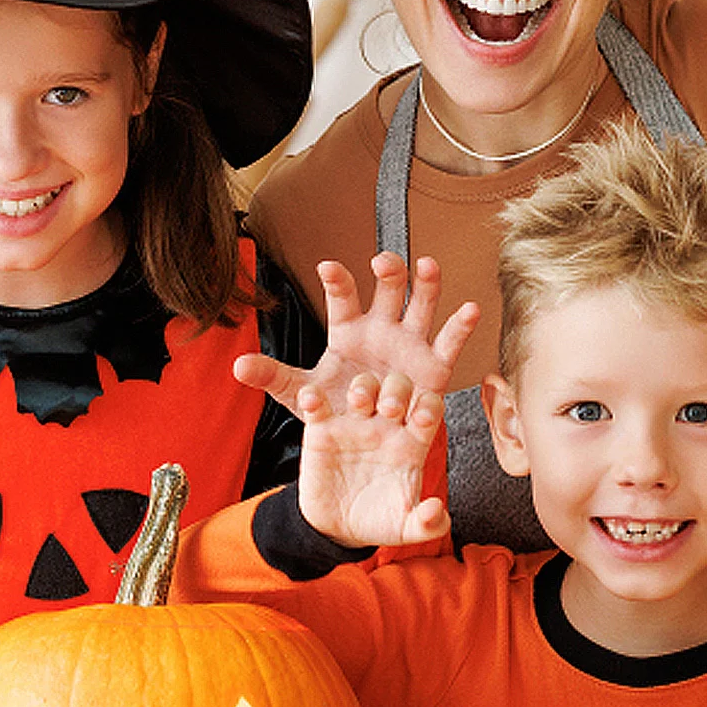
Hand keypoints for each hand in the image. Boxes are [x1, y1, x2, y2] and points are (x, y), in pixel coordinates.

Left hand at [240, 255, 476, 546]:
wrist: (364, 444)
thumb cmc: (334, 409)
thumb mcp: (301, 396)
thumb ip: (273, 377)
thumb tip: (236, 365)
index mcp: (348, 330)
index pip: (343, 299)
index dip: (337, 281)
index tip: (327, 267)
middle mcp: (383, 329)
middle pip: (389, 290)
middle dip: (389, 273)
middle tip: (384, 262)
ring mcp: (410, 344)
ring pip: (422, 306)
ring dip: (426, 285)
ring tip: (428, 265)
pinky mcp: (434, 368)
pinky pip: (450, 344)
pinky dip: (461, 326)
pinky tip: (471, 308)